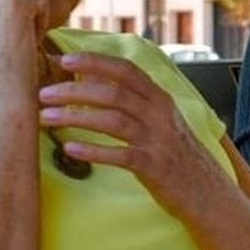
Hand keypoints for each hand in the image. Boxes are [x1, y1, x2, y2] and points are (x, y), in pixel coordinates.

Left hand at [38, 52, 219, 212]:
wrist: (206, 190)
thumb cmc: (175, 153)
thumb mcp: (159, 120)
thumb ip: (131, 99)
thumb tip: (87, 78)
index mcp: (160, 99)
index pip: (126, 70)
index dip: (95, 62)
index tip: (65, 59)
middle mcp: (160, 115)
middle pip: (114, 93)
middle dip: (74, 90)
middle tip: (43, 94)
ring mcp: (158, 140)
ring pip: (113, 120)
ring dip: (76, 117)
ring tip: (47, 118)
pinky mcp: (154, 166)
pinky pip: (120, 155)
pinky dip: (93, 150)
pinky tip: (70, 149)